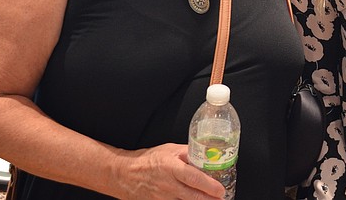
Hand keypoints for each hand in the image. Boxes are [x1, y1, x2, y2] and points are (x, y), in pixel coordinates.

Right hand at [111, 143, 226, 199]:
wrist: (125, 174)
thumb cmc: (148, 160)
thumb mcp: (170, 150)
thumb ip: (188, 152)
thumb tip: (207, 153)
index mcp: (171, 168)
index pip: (194, 178)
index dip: (209, 186)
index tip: (220, 190)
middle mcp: (167, 185)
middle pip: (192, 196)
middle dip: (209, 199)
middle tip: (221, 198)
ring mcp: (162, 198)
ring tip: (210, 199)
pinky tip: (194, 199)